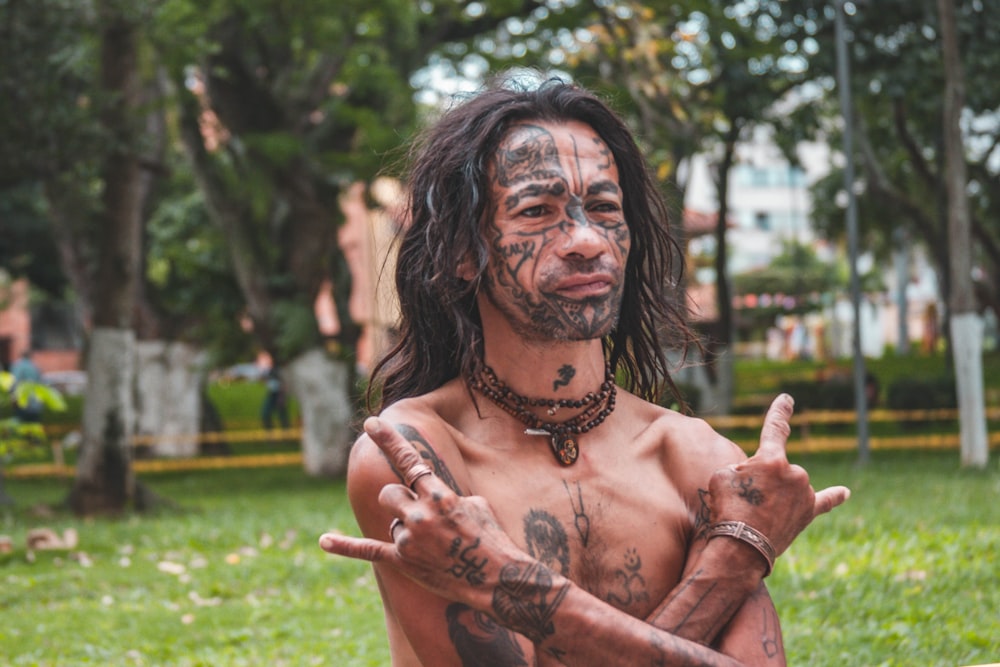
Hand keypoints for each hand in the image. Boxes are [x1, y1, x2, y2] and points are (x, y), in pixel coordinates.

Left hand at [318, 417, 522, 606]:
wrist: (496, 578)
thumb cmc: (491, 537)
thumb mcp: (475, 503)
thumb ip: (444, 495)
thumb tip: (428, 495)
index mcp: (438, 495)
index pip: (408, 460)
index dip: (389, 439)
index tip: (371, 423)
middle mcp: (419, 514)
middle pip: (388, 494)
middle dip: (399, 500)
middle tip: (420, 515)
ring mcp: (408, 539)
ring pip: (391, 522)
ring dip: (405, 528)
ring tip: (433, 544)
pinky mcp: (403, 561)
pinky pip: (368, 550)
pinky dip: (345, 546)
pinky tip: (324, 541)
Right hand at [706, 394, 849, 556]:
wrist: (742, 547)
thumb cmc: (727, 509)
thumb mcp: (721, 476)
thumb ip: (742, 467)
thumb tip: (756, 477)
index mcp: (772, 459)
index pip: (776, 427)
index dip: (780, 411)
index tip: (788, 398)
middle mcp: (795, 472)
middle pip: (777, 466)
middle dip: (762, 478)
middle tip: (745, 500)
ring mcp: (805, 493)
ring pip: (789, 484)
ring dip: (775, 493)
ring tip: (757, 514)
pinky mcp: (809, 513)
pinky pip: (825, 501)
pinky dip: (834, 497)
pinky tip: (845, 493)